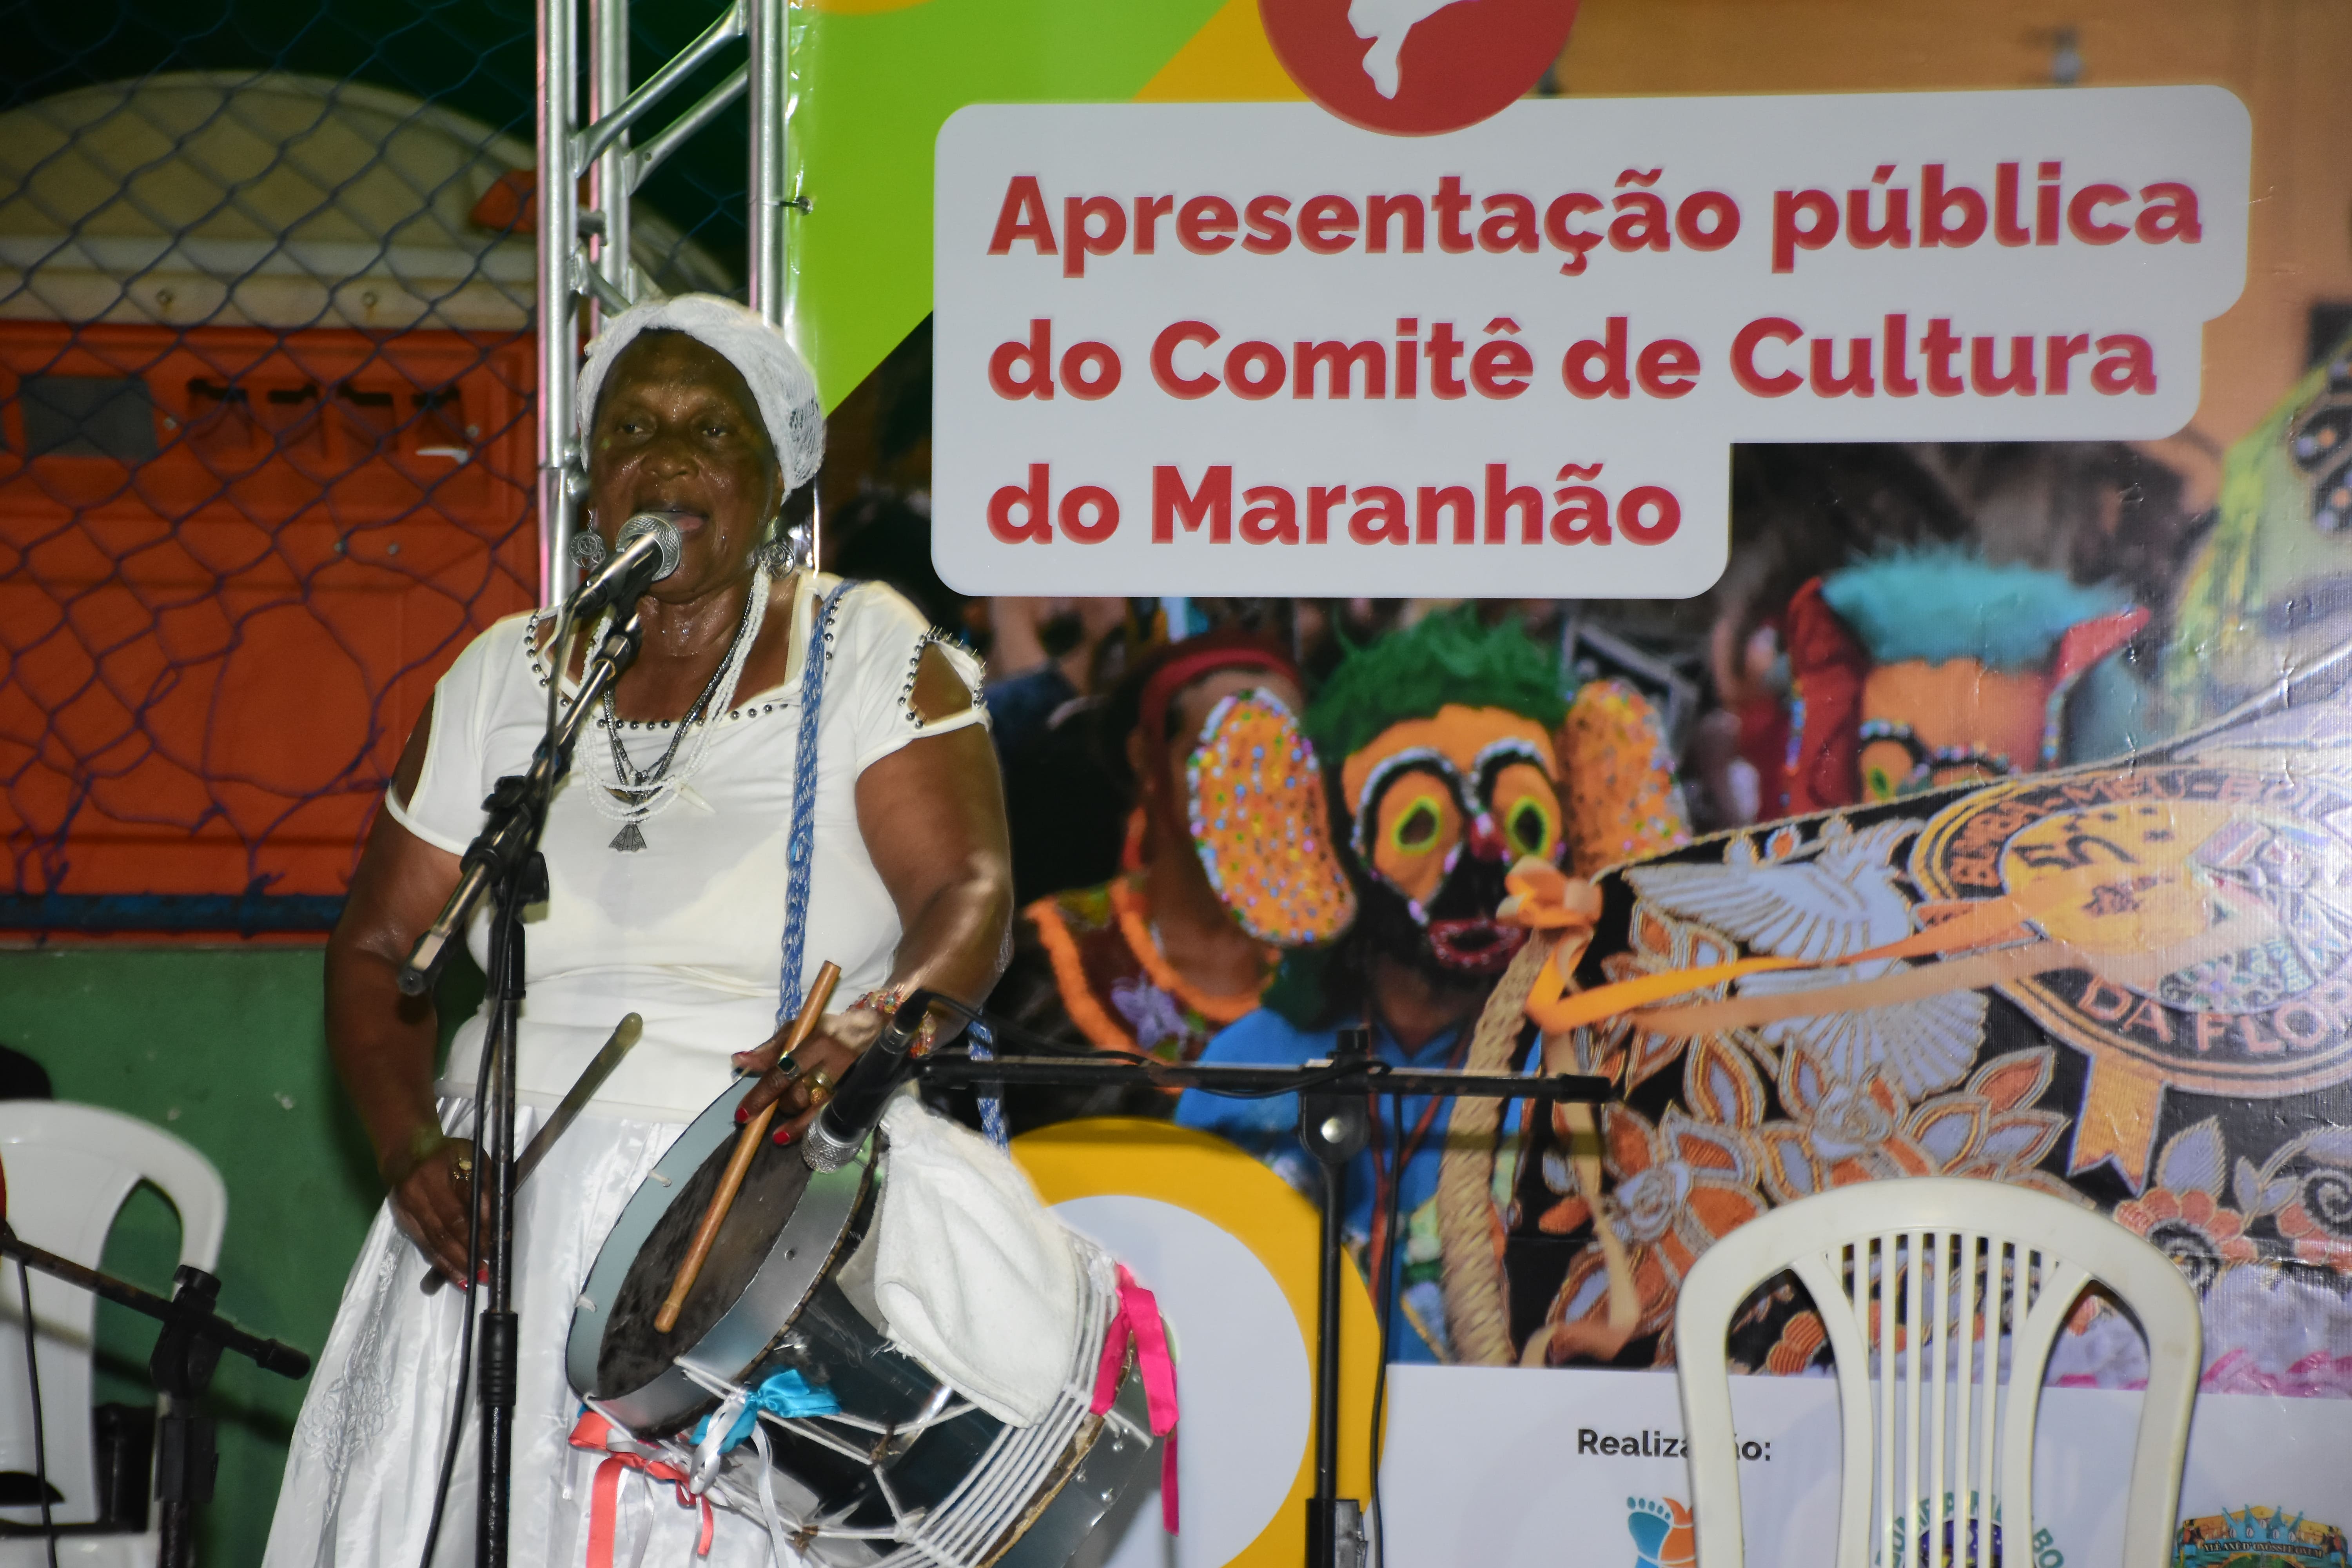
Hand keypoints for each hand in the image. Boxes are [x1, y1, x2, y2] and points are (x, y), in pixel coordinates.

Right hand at [384, 1132, 480, 1286]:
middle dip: (466, 1254)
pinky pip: (423, 1246)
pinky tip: (455, 1275)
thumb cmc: (448, 1153)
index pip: (457, 1211)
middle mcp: (417, 1194)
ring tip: (472, 1281)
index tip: (493, 1246)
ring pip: (431, 1243)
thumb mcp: (472, 1158)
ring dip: (453, 1265)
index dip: (475, 1232)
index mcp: (435, 1174)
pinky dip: (440, 1262)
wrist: (406, 1150)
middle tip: (486, 1271)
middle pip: (443, 1232)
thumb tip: (494, 1220)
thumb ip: (484, 1186)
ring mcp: (406, 1210)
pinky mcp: (402, 1221)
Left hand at [731, 1007, 885, 1143]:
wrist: (875, 1032)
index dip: (761, 1095)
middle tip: (763, 1111)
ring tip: (778, 1133)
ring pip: (814, 1109)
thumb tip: (740, 1061)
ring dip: (792, 1122)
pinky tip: (791, 1135)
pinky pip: (828, 1116)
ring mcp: (847, 1082)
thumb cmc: (830, 1029)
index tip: (743, 1113)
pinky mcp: (854, 1095)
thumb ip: (771, 1048)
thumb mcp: (800, 1029)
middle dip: (777, 1106)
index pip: (783, 1073)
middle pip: (798, 1094)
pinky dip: (807, 1127)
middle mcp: (833, 1063)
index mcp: (818, 1042)